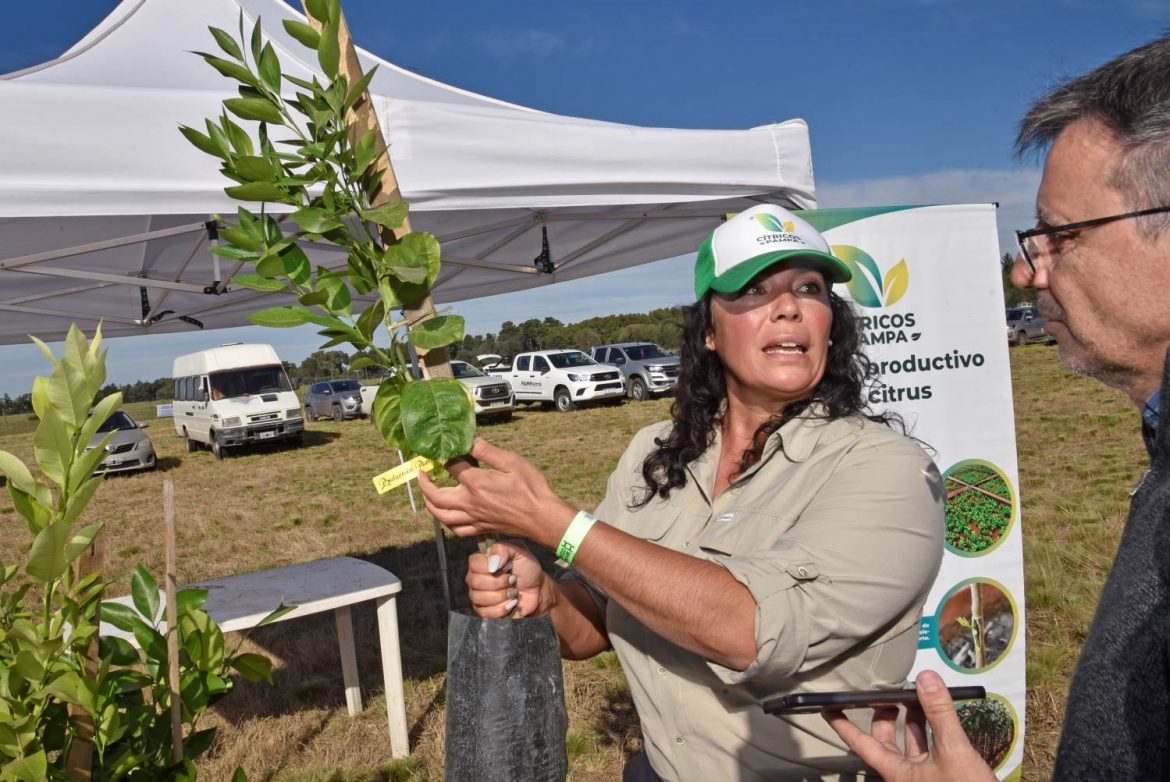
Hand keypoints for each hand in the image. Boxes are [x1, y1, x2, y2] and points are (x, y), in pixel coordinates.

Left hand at [418, 437, 575, 547]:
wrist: (542, 517)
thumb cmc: (531, 489)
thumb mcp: (511, 462)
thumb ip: (487, 451)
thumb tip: (469, 440)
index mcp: (476, 483)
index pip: (451, 467)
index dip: (444, 456)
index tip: (442, 450)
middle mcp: (470, 503)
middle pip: (437, 497)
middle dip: (425, 485)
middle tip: (422, 474)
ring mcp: (474, 518)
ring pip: (442, 517)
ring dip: (430, 505)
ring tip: (429, 495)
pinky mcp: (481, 528)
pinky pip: (457, 529)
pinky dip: (447, 523)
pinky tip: (448, 516)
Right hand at [466, 541, 554, 618]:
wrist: (537, 588)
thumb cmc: (526, 567)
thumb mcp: (519, 551)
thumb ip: (503, 549)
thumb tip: (492, 565)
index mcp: (481, 561)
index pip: (473, 563)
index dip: (490, 567)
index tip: (507, 567)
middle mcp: (475, 577)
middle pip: (475, 582)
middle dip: (499, 582)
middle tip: (513, 580)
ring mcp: (477, 595)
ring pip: (478, 598)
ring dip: (501, 595)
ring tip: (513, 592)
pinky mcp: (483, 610)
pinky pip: (484, 613)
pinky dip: (501, 608)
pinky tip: (511, 603)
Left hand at [823, 670, 997, 781]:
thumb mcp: (953, 750)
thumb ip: (939, 713)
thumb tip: (926, 678)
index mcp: (897, 772)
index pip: (861, 744)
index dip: (844, 725)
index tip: (828, 708)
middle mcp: (906, 775)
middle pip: (885, 740)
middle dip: (885, 715)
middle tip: (887, 692)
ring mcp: (925, 777)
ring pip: (911, 743)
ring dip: (914, 718)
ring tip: (918, 694)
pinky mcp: (943, 777)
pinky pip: (931, 749)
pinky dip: (933, 730)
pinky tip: (940, 714)